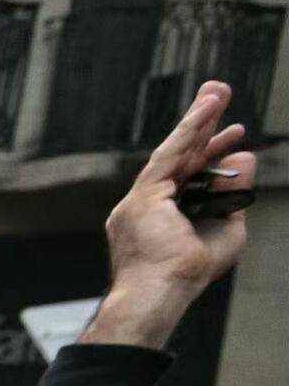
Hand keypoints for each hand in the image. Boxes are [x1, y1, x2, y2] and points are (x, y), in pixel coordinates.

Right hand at [89, 80, 252, 349]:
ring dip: (198, 120)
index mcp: (159, 217)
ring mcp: (140, 200)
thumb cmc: (187, 273)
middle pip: (178, 155)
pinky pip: (170, 155)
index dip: (210, 150)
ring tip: (217, 92)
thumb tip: (245, 157)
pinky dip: (190, 131)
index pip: (187, 175)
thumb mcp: (227, 227)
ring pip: (174, 150)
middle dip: (200, 124)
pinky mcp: (144, 197)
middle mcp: (145, 205)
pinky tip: (207, 111)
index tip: (232, 132)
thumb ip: (234, 195)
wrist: (161, 292)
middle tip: (216, 92)